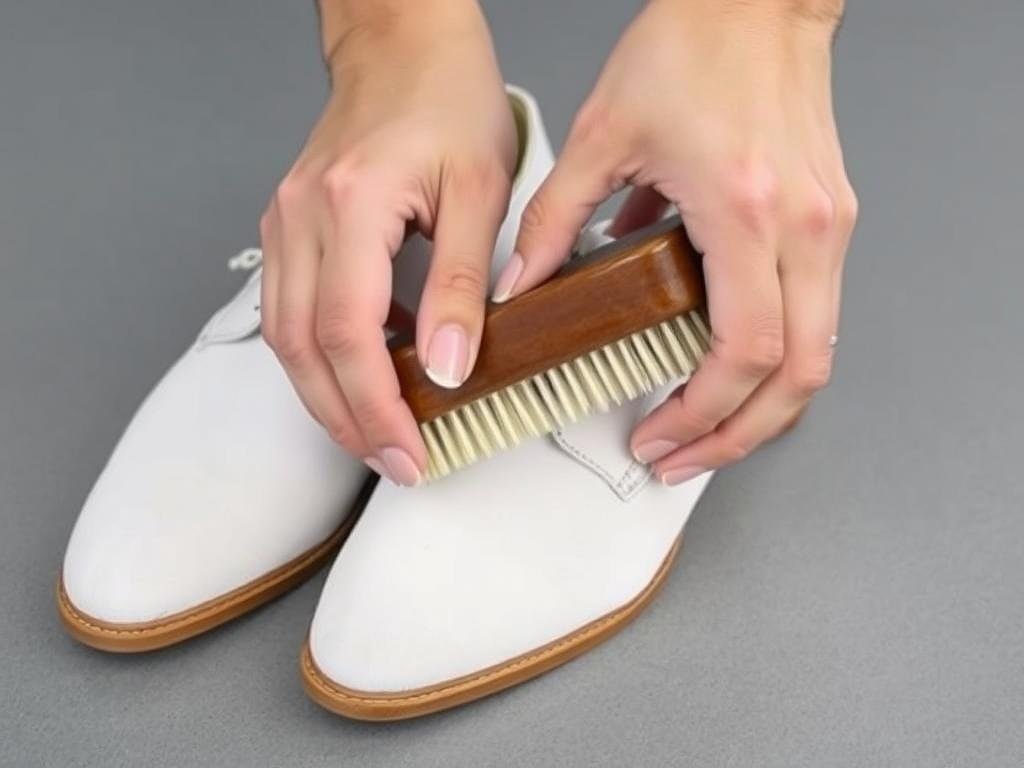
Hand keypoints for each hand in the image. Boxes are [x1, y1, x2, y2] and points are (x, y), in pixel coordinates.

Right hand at [260, 2, 515, 485]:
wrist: (404, 45)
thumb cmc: (446, 99)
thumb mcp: (479, 192)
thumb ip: (465, 285)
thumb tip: (450, 366)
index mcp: (349, 206)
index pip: (348, 332)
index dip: (375, 405)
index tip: (409, 452)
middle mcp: (300, 217)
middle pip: (301, 348)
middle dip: (346, 418)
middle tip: (394, 461)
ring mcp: (284, 221)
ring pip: (284, 336)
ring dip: (327, 395)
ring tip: (376, 433)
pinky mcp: (289, 227)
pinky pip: (291, 308)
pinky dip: (323, 355)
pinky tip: (367, 372)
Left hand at [499, 0, 857, 483]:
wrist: (756, 0)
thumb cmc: (692, 45)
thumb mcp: (603, 135)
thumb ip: (553, 220)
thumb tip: (521, 286)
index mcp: (744, 209)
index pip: (742, 352)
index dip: (700, 412)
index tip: (656, 434)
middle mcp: (805, 227)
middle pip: (799, 376)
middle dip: (739, 434)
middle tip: (682, 458)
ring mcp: (830, 226)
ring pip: (820, 355)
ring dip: (765, 407)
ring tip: (704, 430)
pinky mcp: (833, 220)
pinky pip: (818, 316)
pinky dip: (777, 358)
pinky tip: (724, 363)